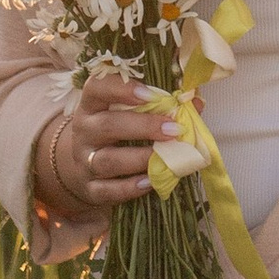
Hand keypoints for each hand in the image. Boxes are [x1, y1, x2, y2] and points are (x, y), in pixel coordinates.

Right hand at [32, 63, 173, 222]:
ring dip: (139, 158)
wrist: (86, 165)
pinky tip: (150, 182)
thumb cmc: (117, 129)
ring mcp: (84, 161)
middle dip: (142, 126)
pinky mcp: (89, 188)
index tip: (150, 94)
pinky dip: (129, 188)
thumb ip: (161, 104)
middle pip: (107, 125)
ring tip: (165, 157)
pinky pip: (107, 190)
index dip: (121, 89)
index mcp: (92, 104)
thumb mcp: (130, 111)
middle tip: (172, 129)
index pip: (96, 88)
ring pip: (106, 160)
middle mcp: (84, 130)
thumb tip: (195, 102)